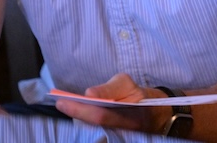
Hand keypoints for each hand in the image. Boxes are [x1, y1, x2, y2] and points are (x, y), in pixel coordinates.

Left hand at [54, 73, 170, 133]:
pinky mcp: (115, 133)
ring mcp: (120, 132)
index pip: (100, 114)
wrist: (157, 113)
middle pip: (95, 121)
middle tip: (59, 102)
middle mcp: (124, 127)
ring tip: (64, 104)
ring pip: (95, 125)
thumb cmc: (139, 94)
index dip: (80, 109)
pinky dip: (86, 117)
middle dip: (76, 112)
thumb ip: (108, 89)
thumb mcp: (126, 83)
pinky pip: (98, 125)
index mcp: (129, 113)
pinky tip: (76, 110)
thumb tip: (89, 94)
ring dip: (79, 115)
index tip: (63, 101)